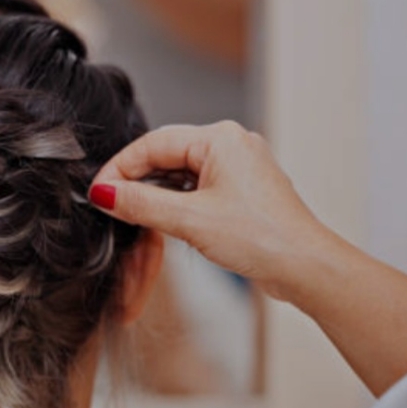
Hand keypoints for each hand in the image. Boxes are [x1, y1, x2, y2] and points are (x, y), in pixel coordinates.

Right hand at [89, 121, 342, 299]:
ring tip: (134, 217)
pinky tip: (164, 220)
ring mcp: (238, 166)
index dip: (120, 168)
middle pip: (165, 155)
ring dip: (156, 194)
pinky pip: (196, 187)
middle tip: (110, 206)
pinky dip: (176, 202)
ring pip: (180, 172)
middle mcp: (231, 144)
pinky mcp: (241, 189)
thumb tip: (104, 193)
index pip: (153, 143)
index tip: (98, 191)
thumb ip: (141, 203)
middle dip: (136, 181)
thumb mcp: (190, 221)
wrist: (308, 269)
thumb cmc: (265, 240)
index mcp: (221, 139)